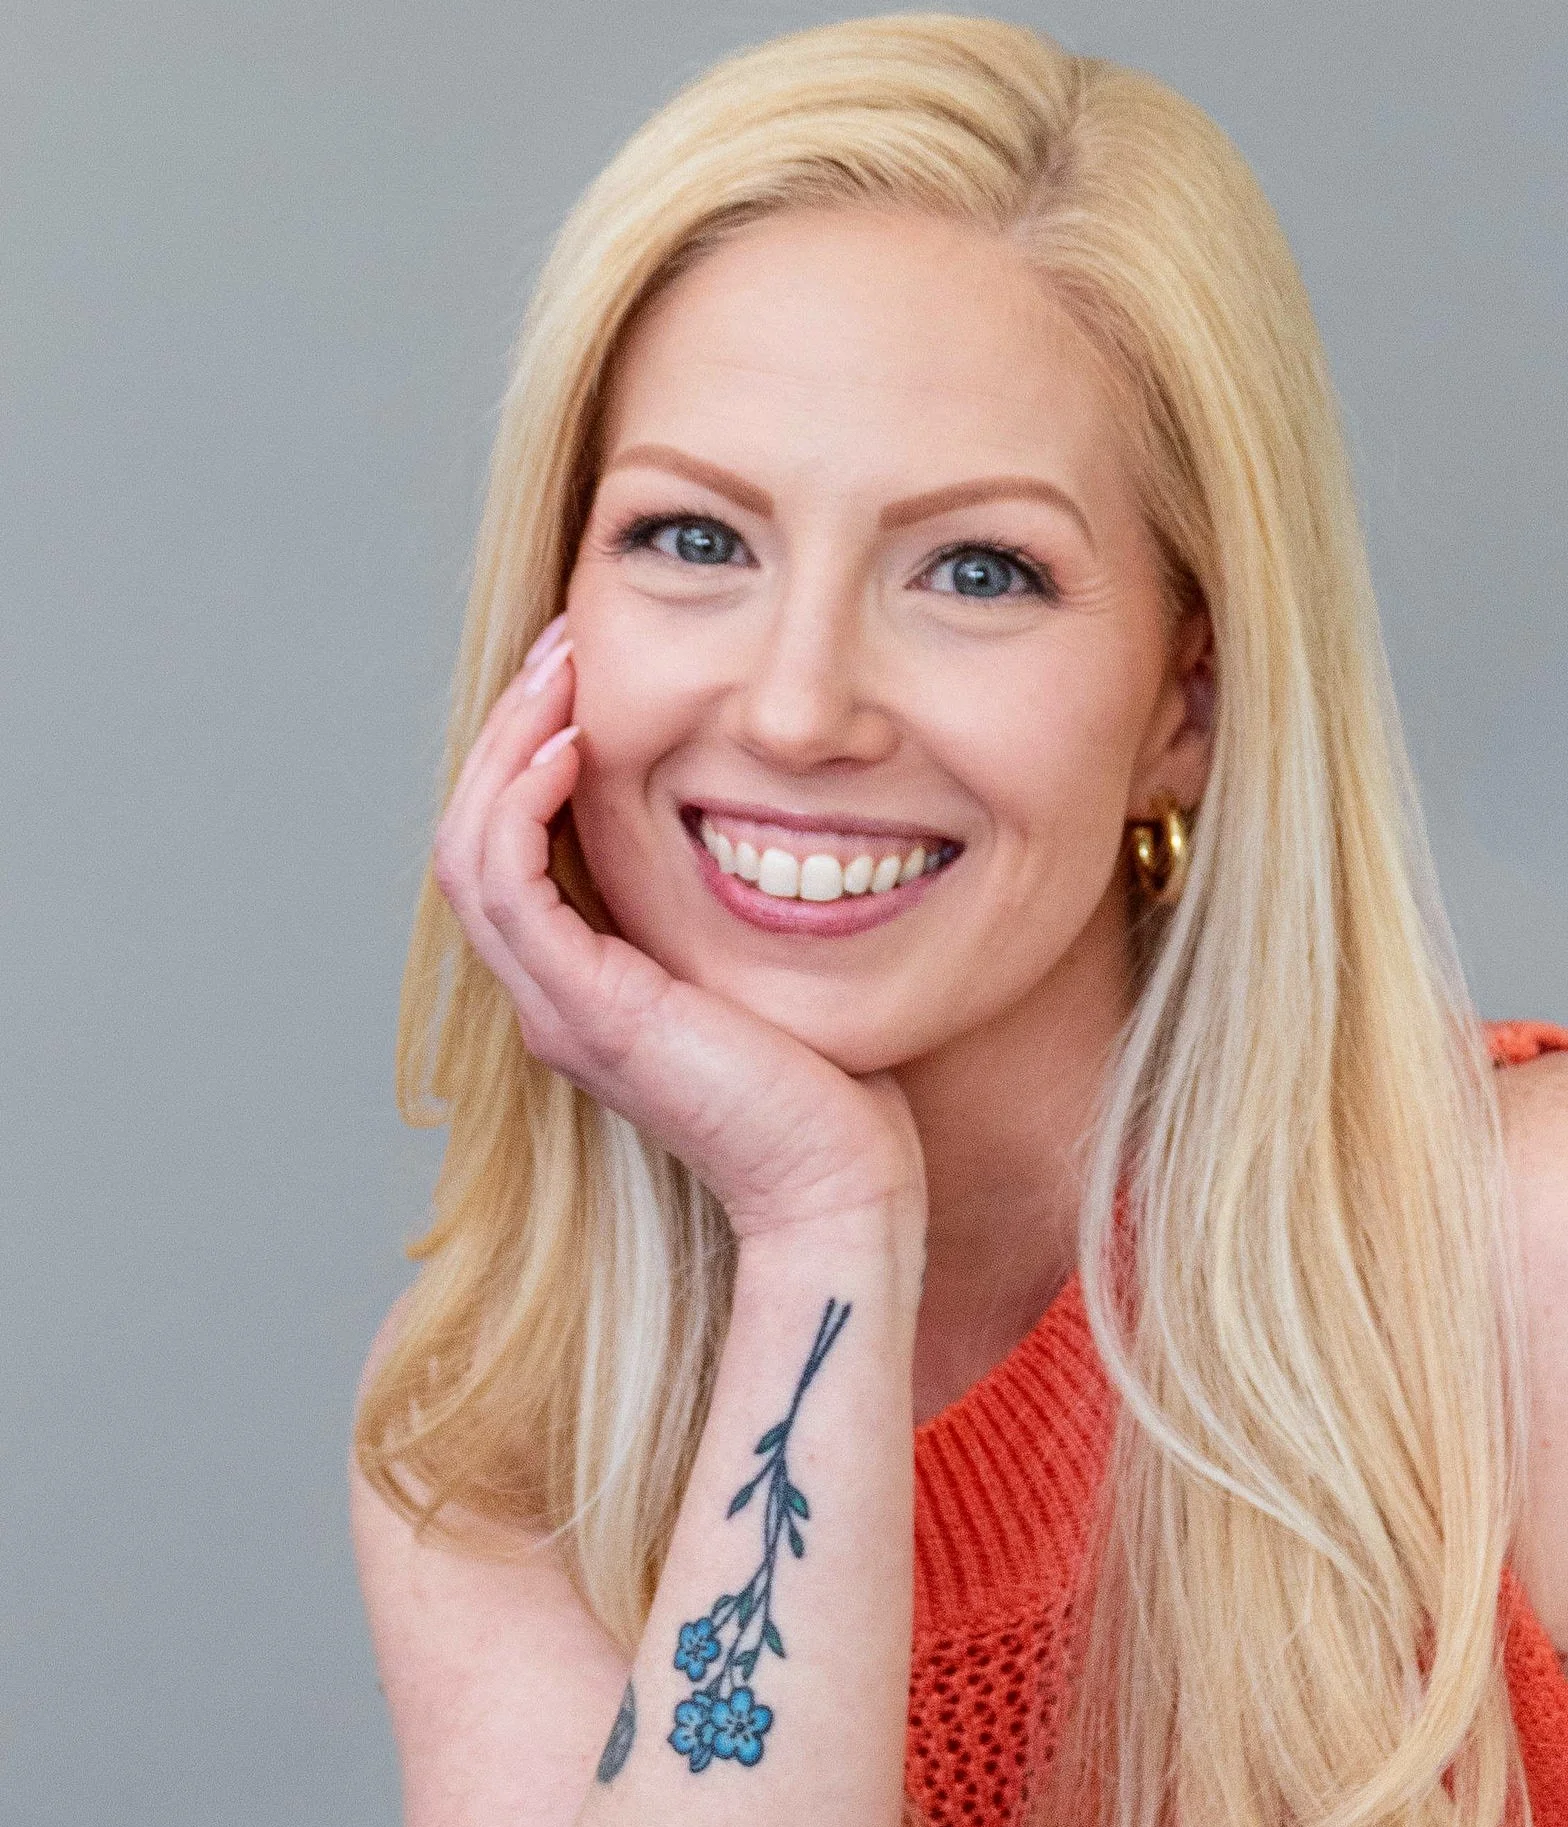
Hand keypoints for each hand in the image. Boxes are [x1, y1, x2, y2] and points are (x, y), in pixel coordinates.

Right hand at [431, 624, 923, 1243]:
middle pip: (475, 834)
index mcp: (589, 987)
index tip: (588, 672)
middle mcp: (554, 997)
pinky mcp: (583, 1011)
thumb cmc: (835, 1091)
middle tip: (564, 641)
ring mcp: (557, 1008)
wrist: (839, 1185)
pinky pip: (506, 882)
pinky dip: (521, 802)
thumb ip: (745, 903)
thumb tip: (783, 818)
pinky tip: (571, 743)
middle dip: (513, 727)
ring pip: (470, 847)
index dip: (534, 753)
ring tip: (560, 668)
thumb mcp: (774, 966)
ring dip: (507, 744)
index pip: (517, 849)